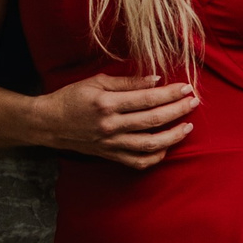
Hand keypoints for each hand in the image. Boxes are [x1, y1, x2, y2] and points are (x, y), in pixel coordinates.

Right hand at [30, 73, 196, 169]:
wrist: (48, 123)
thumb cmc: (72, 97)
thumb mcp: (97, 82)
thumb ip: (128, 82)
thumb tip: (155, 80)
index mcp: (107, 104)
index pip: (147, 99)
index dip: (170, 94)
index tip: (186, 88)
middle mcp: (110, 125)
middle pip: (153, 120)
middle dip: (178, 110)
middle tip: (193, 102)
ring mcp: (111, 143)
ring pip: (150, 144)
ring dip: (173, 136)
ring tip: (187, 126)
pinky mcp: (109, 155)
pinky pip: (137, 162)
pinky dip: (155, 157)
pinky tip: (166, 146)